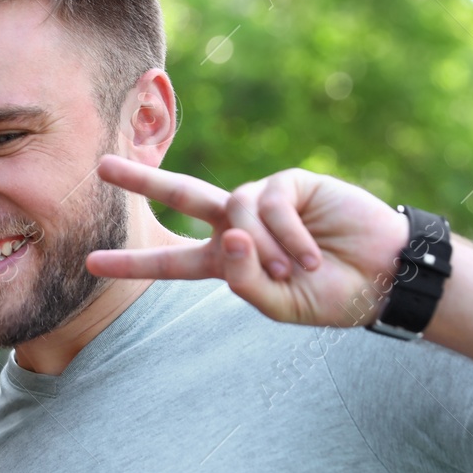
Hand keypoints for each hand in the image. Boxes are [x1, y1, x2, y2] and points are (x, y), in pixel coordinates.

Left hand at [87, 155, 411, 326]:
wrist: (382, 277)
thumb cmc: (331, 295)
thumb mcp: (279, 304)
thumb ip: (244, 278)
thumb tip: (228, 234)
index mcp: (227, 261)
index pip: (171, 262)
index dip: (133, 264)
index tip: (90, 263)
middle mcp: (237, 225)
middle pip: (181, 197)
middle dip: (142, 181)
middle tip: (100, 167)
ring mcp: (262, 201)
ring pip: (234, 213)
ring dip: (263, 249)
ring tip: (295, 271)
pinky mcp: (290, 183)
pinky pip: (268, 204)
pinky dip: (287, 235)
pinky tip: (311, 254)